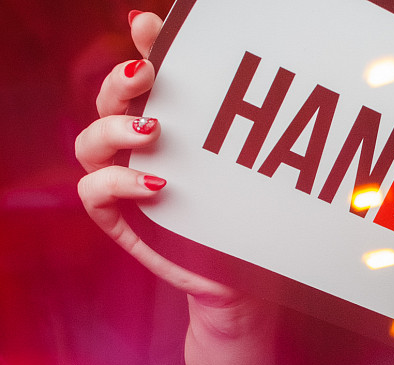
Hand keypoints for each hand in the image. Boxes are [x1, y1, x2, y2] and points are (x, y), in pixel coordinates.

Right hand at [75, 11, 238, 307]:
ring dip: (115, 129)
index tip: (149, 25)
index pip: (147, 76)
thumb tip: (267, 82)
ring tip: (152, 130)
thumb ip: (246, 132)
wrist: (240, 275)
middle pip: (109, 101)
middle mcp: (136, 146)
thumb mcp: (248, 170)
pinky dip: (117, 183)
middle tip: (145, 72)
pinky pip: (95, 192)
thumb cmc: (244, 215)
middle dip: (120, 82)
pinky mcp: (118, 217)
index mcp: (166, 122)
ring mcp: (123, 180)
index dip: (144, 47)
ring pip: (91, 142)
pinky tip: (155, 183)